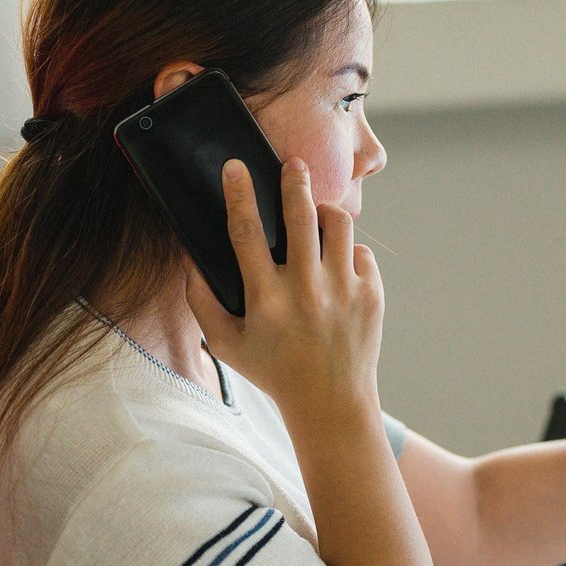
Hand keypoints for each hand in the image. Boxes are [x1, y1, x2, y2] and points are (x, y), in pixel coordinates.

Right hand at [187, 157, 383, 423]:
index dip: (239, 194)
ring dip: (324, 212)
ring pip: (338, 225)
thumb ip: (202, 301)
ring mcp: (344, 290)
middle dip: (295, 181)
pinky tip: (335, 266)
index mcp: (266, 299)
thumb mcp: (226, 344)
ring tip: (315, 213)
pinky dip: (346, 252)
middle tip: (292, 164)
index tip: (235, 166)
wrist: (331, 402)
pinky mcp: (372, 294)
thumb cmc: (273, 370)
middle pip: (301, 216)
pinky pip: (360, 252)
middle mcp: (307, 291)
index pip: (246, 232)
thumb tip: (193, 258)